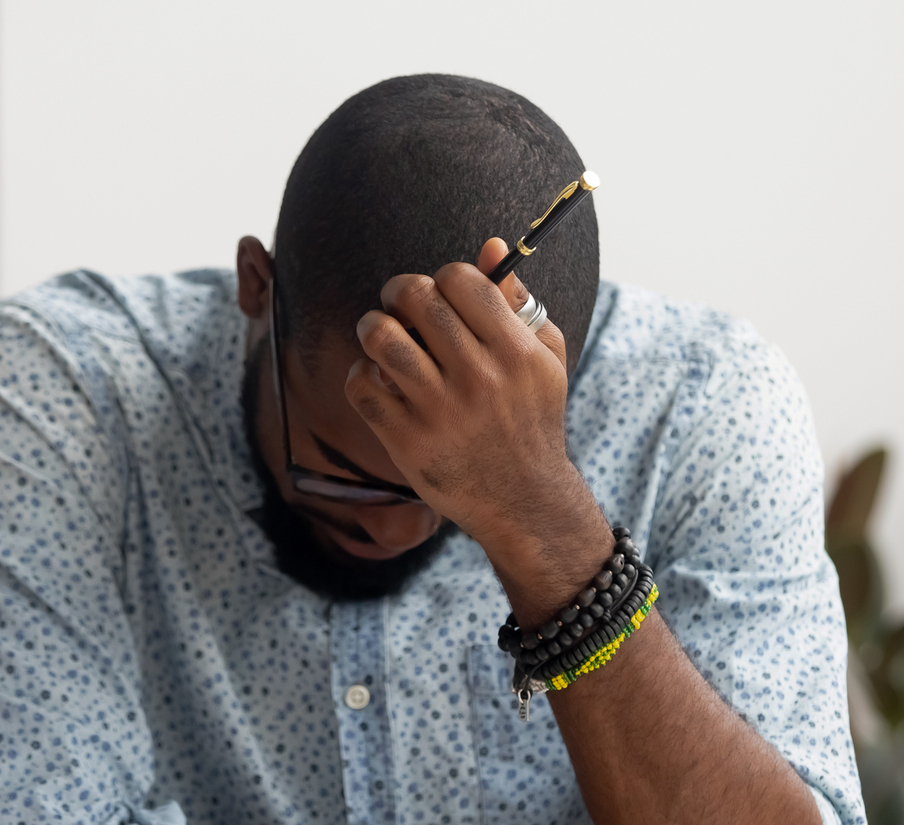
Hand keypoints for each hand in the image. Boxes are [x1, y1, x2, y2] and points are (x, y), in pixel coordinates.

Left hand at [347, 239, 599, 555]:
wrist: (521, 499)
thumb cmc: (530, 419)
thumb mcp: (543, 359)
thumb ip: (519, 301)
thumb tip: (491, 247)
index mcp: (515, 351)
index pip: (461, 280)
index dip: (443, 277)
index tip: (439, 294)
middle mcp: (478, 378)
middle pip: (416, 297)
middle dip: (398, 291)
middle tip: (398, 304)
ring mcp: (439, 411)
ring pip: (380, 335)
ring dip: (372, 325)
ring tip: (379, 334)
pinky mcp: (406, 441)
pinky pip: (360, 384)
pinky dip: (361, 374)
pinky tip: (378, 380)